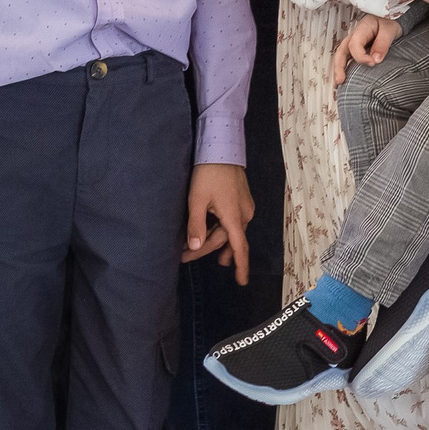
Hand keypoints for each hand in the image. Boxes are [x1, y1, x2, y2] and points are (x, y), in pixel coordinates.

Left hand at [184, 162, 253, 278]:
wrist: (222, 148)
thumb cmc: (208, 173)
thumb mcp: (196, 200)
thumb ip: (196, 226)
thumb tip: (195, 248)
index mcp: (234, 216)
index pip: (239, 248)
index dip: (241, 266)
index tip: (242, 282)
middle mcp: (244, 214)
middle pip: (226, 239)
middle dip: (206, 249)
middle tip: (184, 255)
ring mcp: (245, 206)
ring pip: (229, 230)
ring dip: (214, 240)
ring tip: (197, 248)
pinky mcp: (242, 199)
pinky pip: (231, 220)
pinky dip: (219, 228)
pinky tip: (209, 230)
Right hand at [333, 13, 399, 86]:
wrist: (392, 18)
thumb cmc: (390, 21)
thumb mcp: (389, 29)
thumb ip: (383, 43)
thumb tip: (376, 59)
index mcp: (361, 29)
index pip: (355, 44)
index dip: (361, 56)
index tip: (372, 63)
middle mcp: (355, 36)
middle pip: (342, 51)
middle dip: (339, 66)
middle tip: (341, 80)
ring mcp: (355, 43)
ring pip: (342, 56)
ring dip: (339, 70)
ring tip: (339, 85)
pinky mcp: (358, 49)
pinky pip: (348, 59)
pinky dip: (345, 69)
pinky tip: (345, 81)